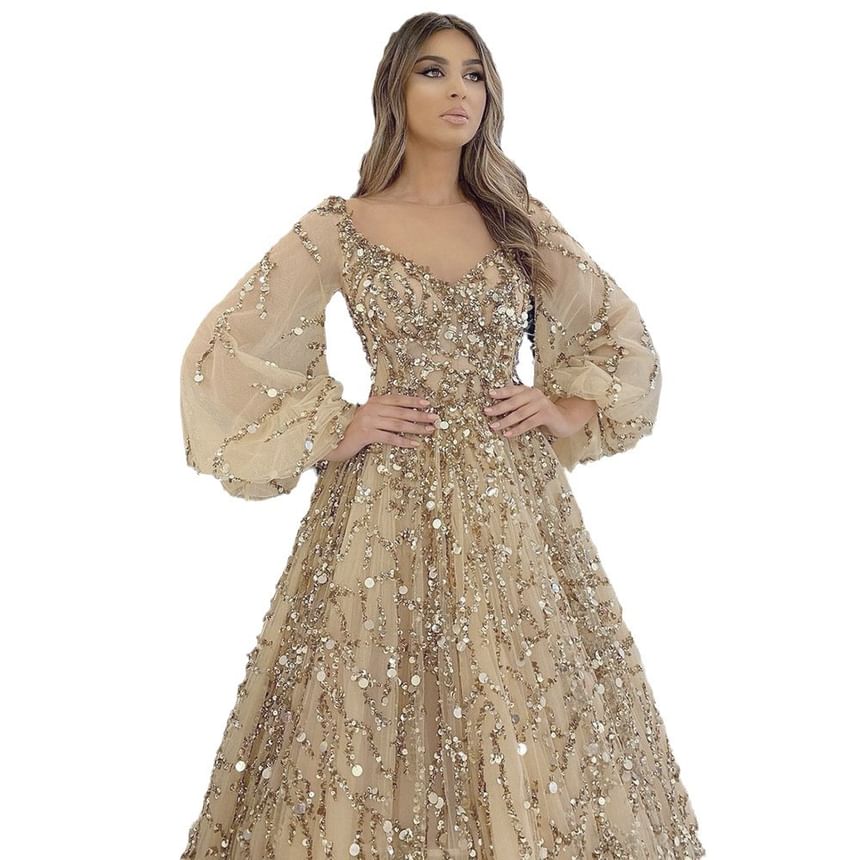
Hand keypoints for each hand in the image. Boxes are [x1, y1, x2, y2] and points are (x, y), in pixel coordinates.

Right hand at [325, 393, 438, 462]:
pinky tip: (415, 444)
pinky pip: (389, 437)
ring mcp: (368, 420)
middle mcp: (371, 408)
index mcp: (372, 402)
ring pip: (398, 424)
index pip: (397, 399)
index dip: (413, 400)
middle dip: (420, 415)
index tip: (428, 403)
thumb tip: (401, 416)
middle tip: (435, 419)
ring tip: (429, 431)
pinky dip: (403, 441)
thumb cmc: (348, 429)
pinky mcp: (366, 434)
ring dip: (416, 427)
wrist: (328, 438)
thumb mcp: (364, 417)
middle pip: (401, 411)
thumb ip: (379, 413)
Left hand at [483, 383, 598, 438]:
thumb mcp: (529, 408)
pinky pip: (528, 423)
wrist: (565, 420)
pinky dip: (517, 429)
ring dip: (505, 421)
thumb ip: (516, 406)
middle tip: (487, 412)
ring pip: (520, 413)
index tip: (489, 394)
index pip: (512, 390)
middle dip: (499, 407)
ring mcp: (541, 404)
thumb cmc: (542, 414)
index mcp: (528, 391)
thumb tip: (495, 410)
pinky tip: (508, 434)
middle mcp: (535, 395)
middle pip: (514, 401)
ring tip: (494, 426)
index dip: (501, 392)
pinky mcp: (546, 415)